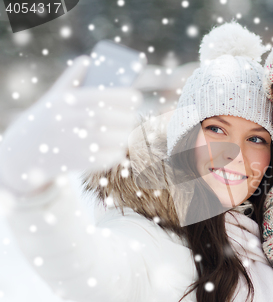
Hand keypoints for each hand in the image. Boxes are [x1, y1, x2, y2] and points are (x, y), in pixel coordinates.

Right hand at [0, 56, 141, 194]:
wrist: (28, 151)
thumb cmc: (48, 119)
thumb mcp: (55, 96)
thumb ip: (73, 78)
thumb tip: (88, 60)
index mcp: (67, 102)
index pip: (103, 97)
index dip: (125, 97)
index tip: (136, 98)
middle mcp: (71, 121)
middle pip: (110, 118)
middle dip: (128, 117)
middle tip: (132, 117)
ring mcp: (76, 143)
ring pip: (114, 138)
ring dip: (125, 135)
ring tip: (125, 131)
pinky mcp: (81, 161)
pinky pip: (110, 157)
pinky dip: (118, 152)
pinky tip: (116, 147)